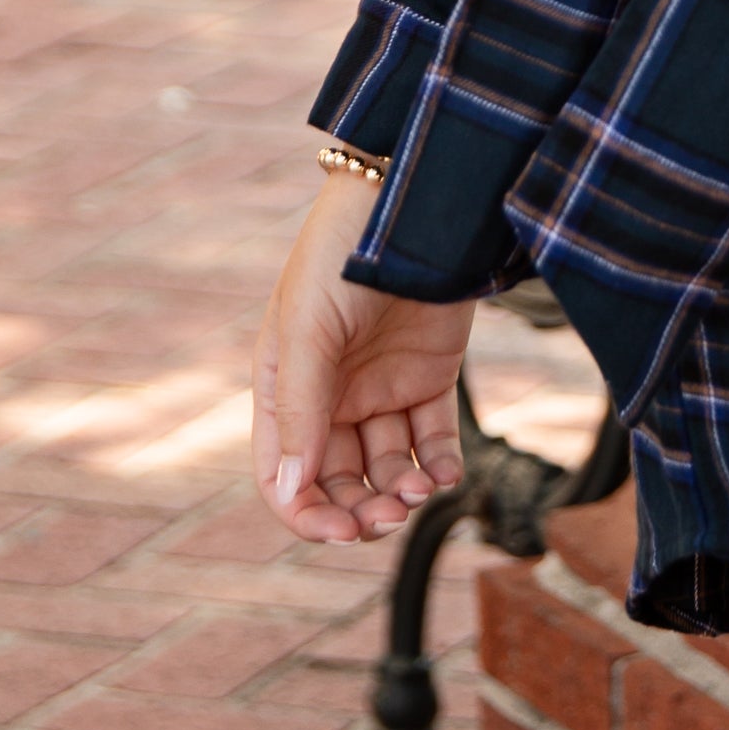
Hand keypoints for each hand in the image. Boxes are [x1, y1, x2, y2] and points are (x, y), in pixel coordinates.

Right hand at [253, 169, 472, 544]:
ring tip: (420, 492)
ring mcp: (380, 387)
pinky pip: (431, 439)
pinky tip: (444, 474)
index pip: (283, 472)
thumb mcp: (309, 328)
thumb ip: (302, 409)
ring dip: (399, 493)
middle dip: (358, 510)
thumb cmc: (343, 253)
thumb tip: (293, 488)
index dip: (305, 512)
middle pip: (337, 480)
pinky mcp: (429, 375)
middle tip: (388, 517)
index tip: (339, 531)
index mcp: (285, 386)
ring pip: (385, 469)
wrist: (415, 198)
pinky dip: (439, 466)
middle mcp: (330, 395)